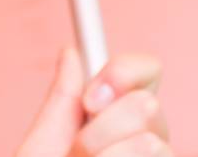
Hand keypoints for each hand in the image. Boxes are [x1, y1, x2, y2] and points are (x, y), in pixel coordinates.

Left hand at [15, 45, 170, 156]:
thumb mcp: (44, 142)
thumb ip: (62, 100)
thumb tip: (71, 51)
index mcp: (118, 115)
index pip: (148, 70)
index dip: (123, 72)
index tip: (89, 98)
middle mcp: (145, 137)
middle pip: (148, 103)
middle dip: (102, 128)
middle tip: (75, 150)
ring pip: (148, 141)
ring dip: (103, 156)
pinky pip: (153, 156)